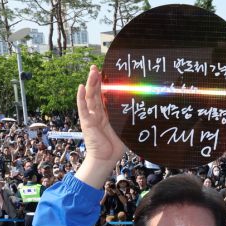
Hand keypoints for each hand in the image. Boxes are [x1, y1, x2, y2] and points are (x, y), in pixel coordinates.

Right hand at [74, 66, 126, 186]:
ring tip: (91, 72)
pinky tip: (81, 87)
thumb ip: (130, 117)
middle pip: (96, 92)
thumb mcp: (125, 127)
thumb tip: (144, 109)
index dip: (104, 84)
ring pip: (90, 96)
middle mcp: (97, 112)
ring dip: (90, 83)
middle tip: (96, 67)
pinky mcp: (87, 122)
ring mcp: (91, 116)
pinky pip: (83, 108)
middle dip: (96, 79)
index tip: (107, 72)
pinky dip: (81, 97)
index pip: (104, 95)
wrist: (106, 158)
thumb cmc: (115, 145)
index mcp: (106, 113)